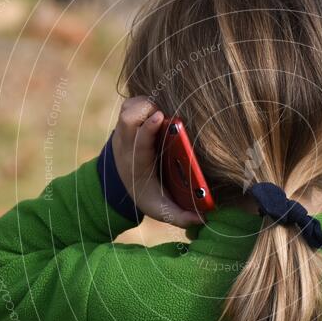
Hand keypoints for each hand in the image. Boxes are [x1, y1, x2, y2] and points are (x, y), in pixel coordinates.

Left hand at [111, 96, 202, 227]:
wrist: (120, 181)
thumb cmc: (146, 192)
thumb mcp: (159, 208)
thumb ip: (179, 216)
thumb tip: (201, 219)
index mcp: (136, 163)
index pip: (138, 142)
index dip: (147, 128)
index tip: (160, 117)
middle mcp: (126, 144)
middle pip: (128, 118)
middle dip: (145, 111)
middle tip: (165, 114)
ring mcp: (124, 130)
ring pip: (129, 107)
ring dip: (145, 105)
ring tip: (161, 111)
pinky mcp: (126, 119)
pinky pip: (131, 102)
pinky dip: (143, 102)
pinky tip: (156, 109)